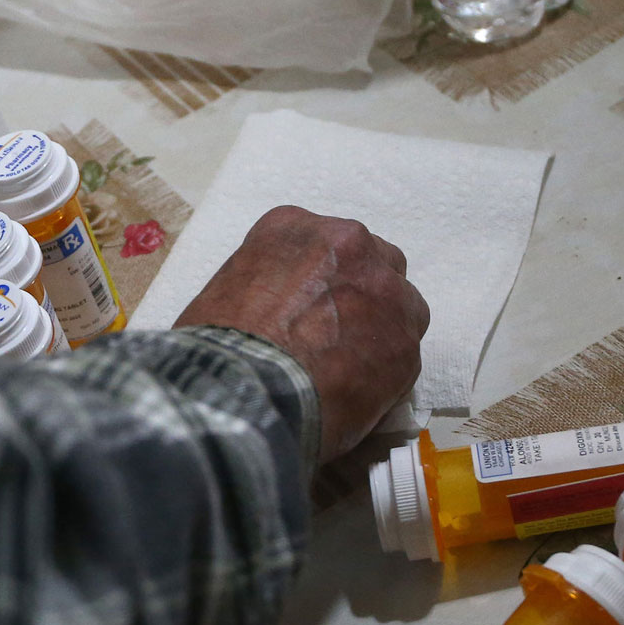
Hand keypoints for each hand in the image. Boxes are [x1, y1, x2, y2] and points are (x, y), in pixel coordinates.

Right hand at [174, 206, 427, 461]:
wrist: (245, 391)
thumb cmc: (218, 348)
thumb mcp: (223, 293)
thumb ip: (263, 289)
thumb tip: (273, 322)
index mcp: (293, 228)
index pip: (323, 245)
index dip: (317, 282)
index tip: (305, 310)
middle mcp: (348, 245)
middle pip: (373, 263)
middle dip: (361, 295)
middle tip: (335, 336)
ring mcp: (384, 290)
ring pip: (399, 305)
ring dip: (380, 331)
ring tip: (349, 370)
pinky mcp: (405, 340)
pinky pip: (403, 354)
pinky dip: (386, 374)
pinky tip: (355, 396)